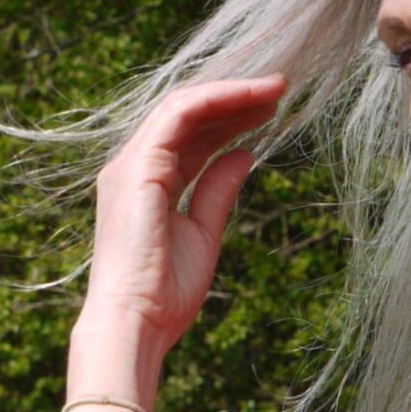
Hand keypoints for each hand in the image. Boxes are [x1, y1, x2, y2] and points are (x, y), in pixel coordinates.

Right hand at [79, 73, 282, 348]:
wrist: (136, 322)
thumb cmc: (164, 292)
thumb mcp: (203, 233)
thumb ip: (218, 191)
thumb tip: (244, 155)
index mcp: (146, 182)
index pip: (189, 134)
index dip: (229, 116)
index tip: (270, 109)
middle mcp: (133, 166)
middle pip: (187, 115)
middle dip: (234, 98)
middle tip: (279, 89)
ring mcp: (131, 165)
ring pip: (183, 106)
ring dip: (231, 93)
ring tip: (274, 89)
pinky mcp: (138, 168)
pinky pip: (178, 116)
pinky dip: (216, 101)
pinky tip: (252, 100)